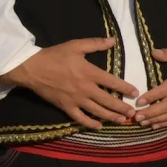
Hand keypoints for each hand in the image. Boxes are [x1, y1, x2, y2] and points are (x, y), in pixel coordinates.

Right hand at [0, 37, 138, 128]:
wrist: (31, 68)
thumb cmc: (54, 56)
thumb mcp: (75, 46)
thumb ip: (95, 44)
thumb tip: (113, 40)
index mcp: (89, 73)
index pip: (113, 82)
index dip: (125, 88)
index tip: (135, 93)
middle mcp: (85, 88)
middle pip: (108, 101)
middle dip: (122, 108)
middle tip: (133, 113)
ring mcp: (75, 99)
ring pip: (97, 111)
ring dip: (111, 117)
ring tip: (122, 120)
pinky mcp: (65, 107)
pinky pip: (80, 118)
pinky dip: (90, 124)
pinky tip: (99, 126)